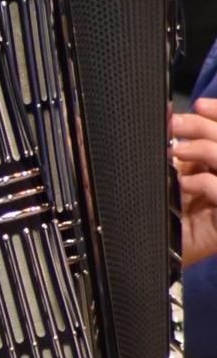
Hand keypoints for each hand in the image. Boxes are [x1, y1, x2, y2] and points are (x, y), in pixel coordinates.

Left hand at [173, 100, 216, 268]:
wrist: (148, 252)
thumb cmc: (159, 212)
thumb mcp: (168, 173)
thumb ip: (174, 147)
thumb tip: (168, 115)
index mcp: (215, 167)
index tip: (200, 105)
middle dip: (204, 126)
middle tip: (175, 125)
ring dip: (203, 149)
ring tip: (177, 154)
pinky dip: (205, 182)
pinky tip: (186, 185)